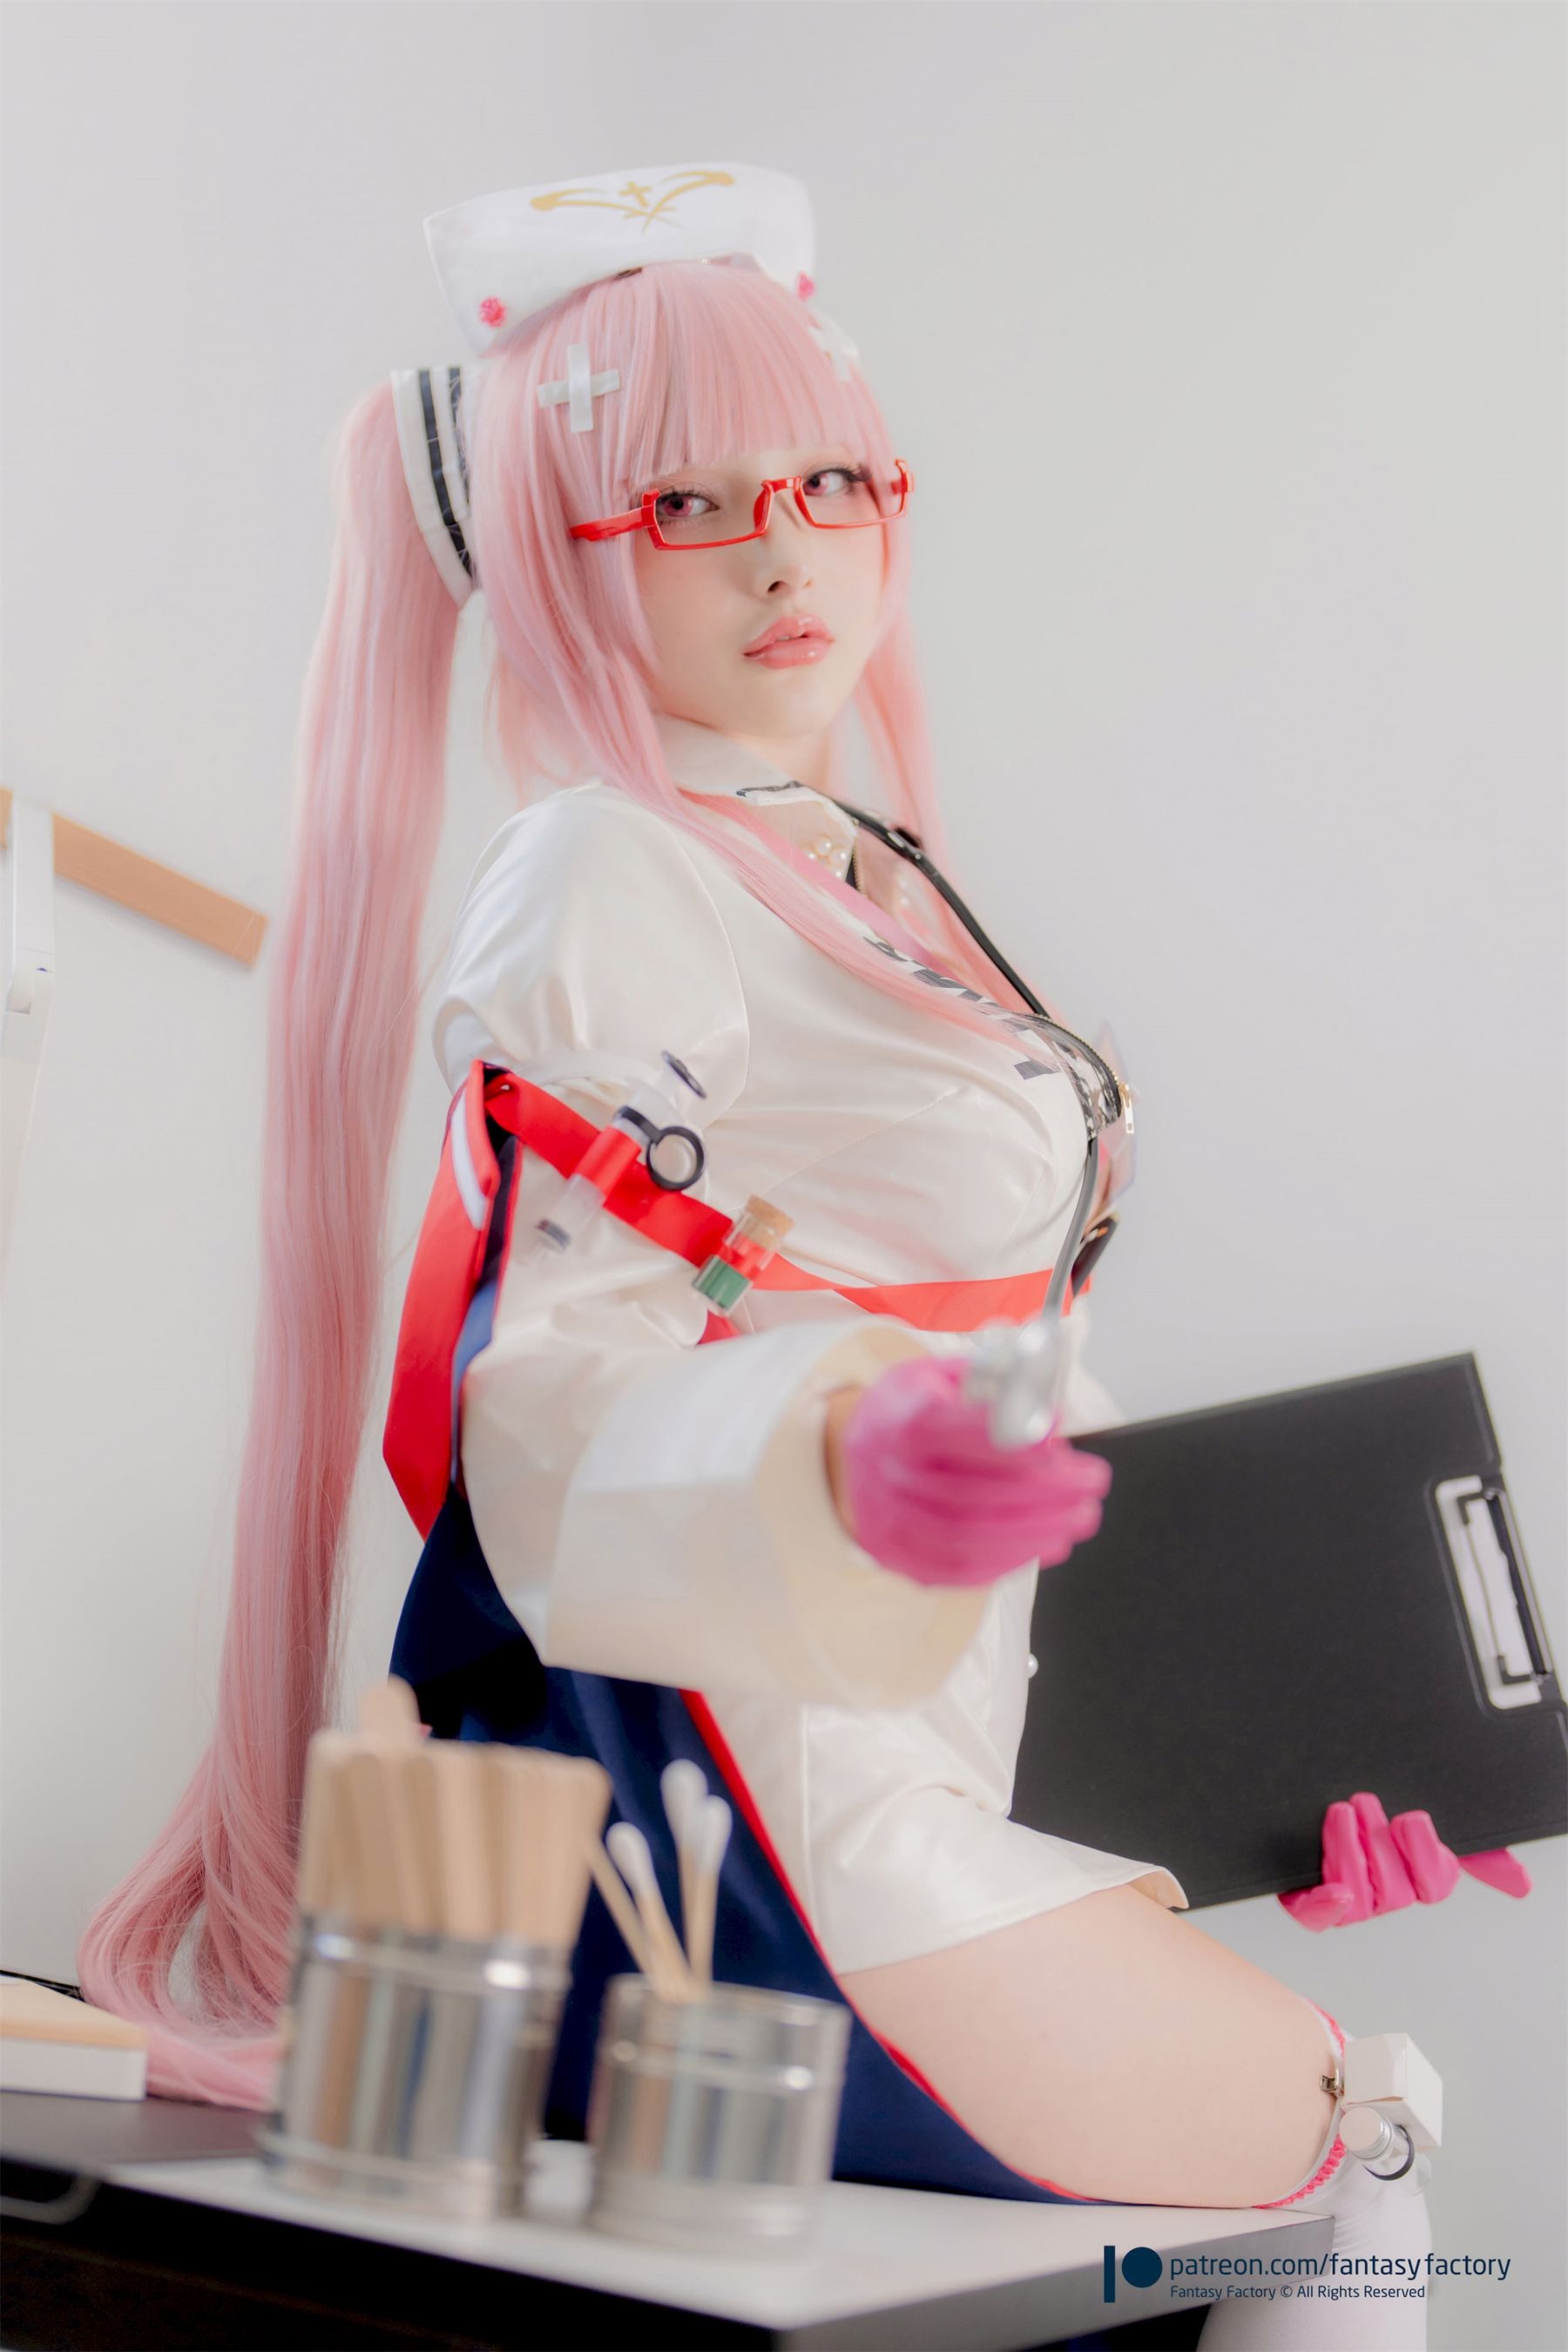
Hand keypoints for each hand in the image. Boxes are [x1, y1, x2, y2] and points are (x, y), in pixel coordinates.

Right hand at [828, 1353, 1111, 1588]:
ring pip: (964, 1537)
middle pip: (966, 1492)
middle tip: (1090, 1484)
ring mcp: (883, 1518)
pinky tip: (1043, 1544)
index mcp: (895, 1418)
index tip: (1056, 1434)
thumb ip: (996, 1388)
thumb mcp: (945, 1374)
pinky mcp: (891, 1552)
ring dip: (1033, 1532)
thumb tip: (1051, 1419)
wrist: (860, 1443)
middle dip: (1041, 1491)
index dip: (1002, 1438)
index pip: (943, 1430)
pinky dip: (1006, 1561)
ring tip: (1078, 1518)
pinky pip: (954, 1570)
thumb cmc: (916, 1404)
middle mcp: (882, 1471)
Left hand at [1279, 1790, 1531, 1928]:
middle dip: (1379, 1843)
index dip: (1424, 1853)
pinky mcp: (1309, 1899)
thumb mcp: (1425, 1824)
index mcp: (1416, 1877)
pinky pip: (1316, 1918)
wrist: (1323, 1800)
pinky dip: (1325, 1907)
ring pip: (1360, 1901)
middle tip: (1364, 1802)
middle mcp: (1385, 1895)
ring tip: (1340, 1813)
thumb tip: (1518, 1883)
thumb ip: (1475, 1850)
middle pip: (1396, 1891)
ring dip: (1349, 1853)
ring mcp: (1348, 1900)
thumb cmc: (1379, 1818)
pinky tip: (1333, 1890)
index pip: (1435, 1884)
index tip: (1409, 1817)